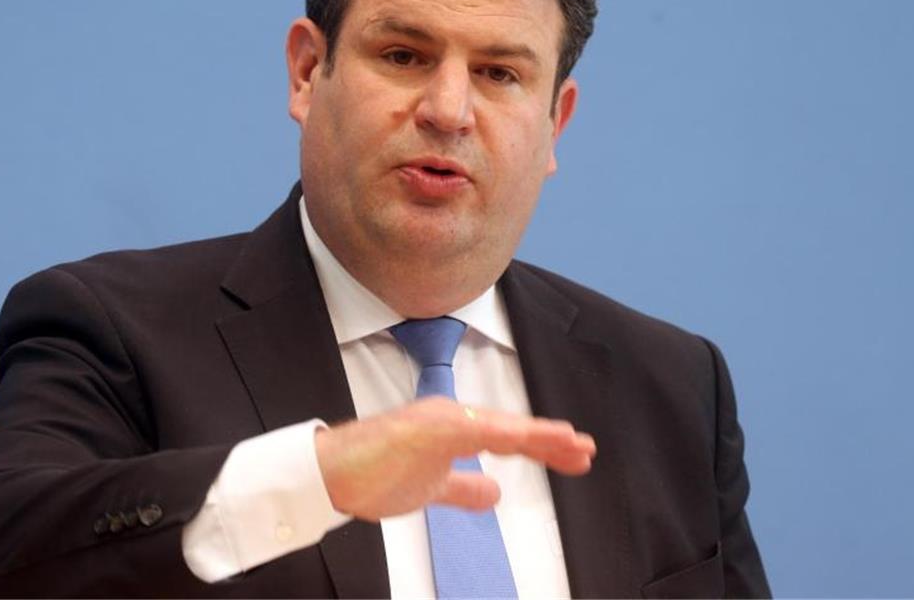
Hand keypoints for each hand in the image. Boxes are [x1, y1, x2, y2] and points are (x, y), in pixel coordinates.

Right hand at [314, 396, 595, 520]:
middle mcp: (451, 418)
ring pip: (501, 426)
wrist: (327, 472)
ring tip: (572, 444)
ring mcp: (440, 420)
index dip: (542, 445)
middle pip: (512, 429)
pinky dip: (504, 433)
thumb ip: (461, 487)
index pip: (507, 437)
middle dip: (551, 441)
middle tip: (586, 452)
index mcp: (452, 429)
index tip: (574, 455)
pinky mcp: (427, 428)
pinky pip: (474, 429)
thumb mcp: (429, 489)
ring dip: (538, 435)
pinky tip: (527, 439)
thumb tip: (494, 494)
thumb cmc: (369, 475)